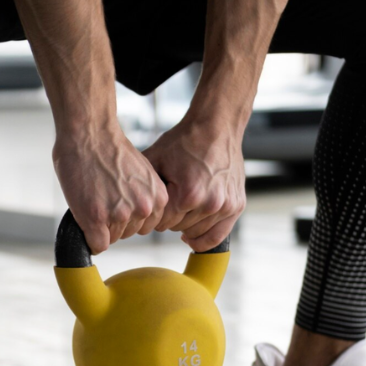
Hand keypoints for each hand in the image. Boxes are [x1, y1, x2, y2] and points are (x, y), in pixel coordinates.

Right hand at [54, 129, 167, 254]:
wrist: (89, 133)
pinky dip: (89, 237)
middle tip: (101, 198)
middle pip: (128, 233)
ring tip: (93, 200)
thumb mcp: (142, 174)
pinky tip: (85, 217)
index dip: (129, 216)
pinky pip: (96, 244)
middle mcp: (143, 208)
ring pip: (111, 239)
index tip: (117, 203)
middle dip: (114, 221)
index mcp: (158, 197)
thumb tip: (134, 215)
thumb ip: (143, 196)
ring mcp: (120, 214)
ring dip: (100, 226)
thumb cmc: (110, 148)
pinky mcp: (97, 219)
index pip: (146, 226)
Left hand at [142, 116, 245, 251]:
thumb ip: (142, 186)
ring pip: (195, 233)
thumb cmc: (184, 142)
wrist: (217, 127)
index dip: (153, 213)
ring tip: (181, 207)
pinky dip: (203, 239)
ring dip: (185, 224)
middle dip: (169, 218)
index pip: (160, 222)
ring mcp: (226, 207)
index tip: (153, 203)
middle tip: (168, 201)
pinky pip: (218, 236)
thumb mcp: (155, 159)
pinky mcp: (236, 207)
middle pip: (177, 228)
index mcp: (187, 195)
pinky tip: (190, 235)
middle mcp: (210, 204)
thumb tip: (129, 209)